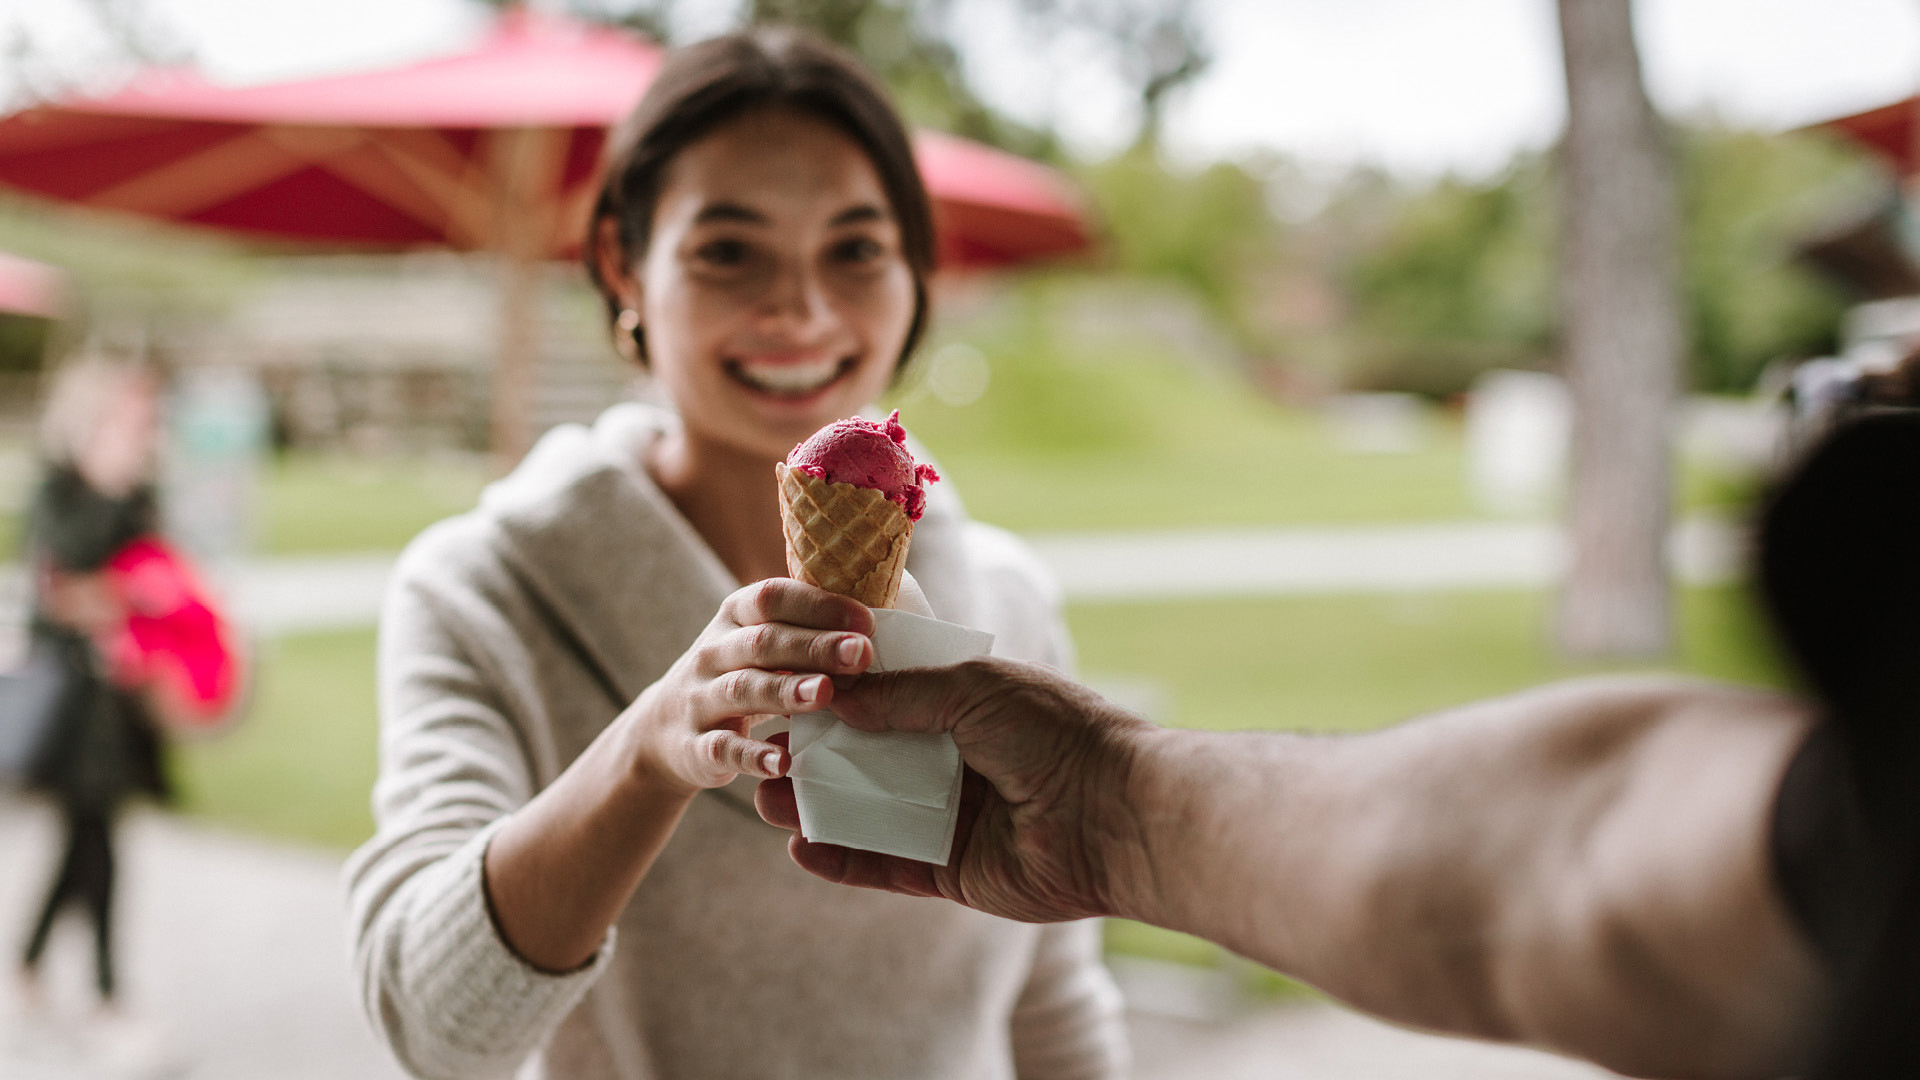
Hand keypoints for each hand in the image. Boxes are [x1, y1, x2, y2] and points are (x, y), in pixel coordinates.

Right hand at [626, 578, 874, 796]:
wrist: (663, 731)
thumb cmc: (741, 677)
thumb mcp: (763, 644)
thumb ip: (810, 629)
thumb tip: (894, 616)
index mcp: (737, 616)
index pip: (773, 597)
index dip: (819, 606)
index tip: (867, 620)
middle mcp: (714, 651)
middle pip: (764, 642)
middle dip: (814, 646)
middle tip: (862, 655)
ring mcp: (699, 699)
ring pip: (743, 689)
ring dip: (786, 692)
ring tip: (827, 695)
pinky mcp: (694, 746)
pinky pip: (723, 749)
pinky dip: (753, 756)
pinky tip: (784, 763)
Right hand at [755, 655, 1154, 922]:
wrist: (1116, 812)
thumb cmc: (1056, 733)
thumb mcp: (972, 689)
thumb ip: (902, 694)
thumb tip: (836, 697)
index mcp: (968, 708)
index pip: (889, 701)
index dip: (840, 700)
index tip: (787, 693)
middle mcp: (958, 762)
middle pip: (869, 761)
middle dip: (815, 758)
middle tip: (762, 752)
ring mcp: (954, 819)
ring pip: (868, 815)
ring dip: (816, 809)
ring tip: (761, 798)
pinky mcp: (954, 871)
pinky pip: (887, 866)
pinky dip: (844, 861)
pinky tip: (800, 849)